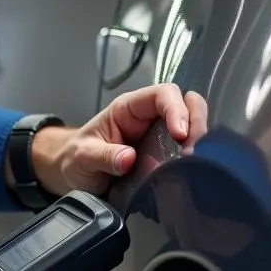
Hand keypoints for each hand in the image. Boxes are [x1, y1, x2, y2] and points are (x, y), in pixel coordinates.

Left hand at [31, 84, 207, 195]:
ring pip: (191, 126)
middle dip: (196, 122)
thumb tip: (127, 158)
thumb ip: (102, 156)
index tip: (180, 134)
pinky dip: (195, 157)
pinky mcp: (164, 157)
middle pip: (186, 104)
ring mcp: (159, 137)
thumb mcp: (82, 157)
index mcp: (128, 109)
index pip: (162, 94)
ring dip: (198, 141)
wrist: (72, 176)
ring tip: (195, 162)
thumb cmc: (75, 159)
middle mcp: (148, 118)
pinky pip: (186, 150)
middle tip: (193, 149)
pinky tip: (192, 171)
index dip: (176, 109)